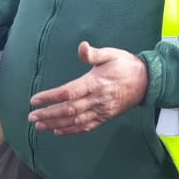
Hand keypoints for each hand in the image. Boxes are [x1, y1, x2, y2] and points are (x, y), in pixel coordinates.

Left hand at [27, 41, 147, 134]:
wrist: (147, 81)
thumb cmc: (126, 65)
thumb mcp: (111, 54)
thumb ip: (94, 53)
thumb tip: (82, 47)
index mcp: (96, 83)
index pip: (68, 92)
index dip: (50, 97)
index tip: (35, 100)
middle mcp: (97, 99)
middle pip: (69, 110)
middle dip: (48, 114)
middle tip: (31, 117)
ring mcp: (102, 110)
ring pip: (75, 121)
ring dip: (55, 124)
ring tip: (39, 126)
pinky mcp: (105, 117)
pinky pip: (86, 126)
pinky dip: (71, 131)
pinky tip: (57, 131)